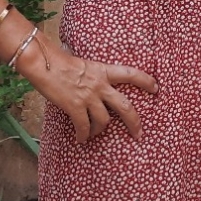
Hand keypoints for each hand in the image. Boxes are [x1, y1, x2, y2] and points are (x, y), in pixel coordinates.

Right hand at [32, 43, 157, 142]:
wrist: (44, 63)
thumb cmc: (60, 62)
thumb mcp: (85, 65)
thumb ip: (94, 76)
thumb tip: (95, 87)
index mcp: (104, 70)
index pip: (131, 73)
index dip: (146, 81)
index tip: (156, 88)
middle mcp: (100, 84)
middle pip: (125, 106)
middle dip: (134, 122)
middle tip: (139, 133)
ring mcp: (88, 96)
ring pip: (104, 120)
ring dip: (99, 130)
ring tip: (94, 134)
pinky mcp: (75, 106)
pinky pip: (84, 126)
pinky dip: (83, 135)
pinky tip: (81, 139)